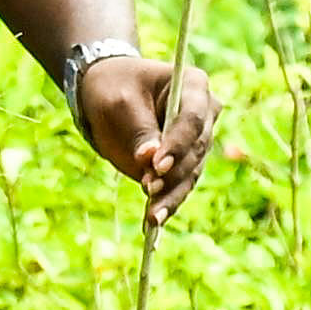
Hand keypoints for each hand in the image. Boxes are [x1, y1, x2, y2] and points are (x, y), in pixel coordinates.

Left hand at [71, 52, 220, 224]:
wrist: (107, 94)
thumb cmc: (113, 87)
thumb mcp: (119, 102)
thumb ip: (138, 129)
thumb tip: (149, 161)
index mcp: (194, 86)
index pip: (194, 118)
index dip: (178, 143)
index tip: (156, 163)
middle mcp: (203, 115)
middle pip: (197, 149)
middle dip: (174, 173)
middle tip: (147, 187)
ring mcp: (194, 142)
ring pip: (191, 174)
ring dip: (171, 195)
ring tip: (152, 215)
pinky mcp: (181, 165)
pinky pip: (179, 188)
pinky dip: (167, 205)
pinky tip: (154, 223)